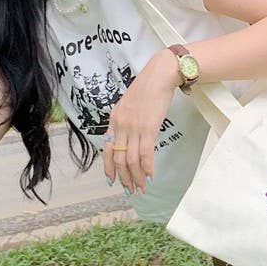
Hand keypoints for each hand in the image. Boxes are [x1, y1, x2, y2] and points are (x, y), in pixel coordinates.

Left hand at [103, 51, 181, 193]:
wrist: (159, 75)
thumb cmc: (148, 87)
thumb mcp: (130, 104)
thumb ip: (127, 120)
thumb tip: (131, 136)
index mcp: (114, 119)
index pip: (106, 148)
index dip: (108, 166)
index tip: (112, 180)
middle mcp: (121, 125)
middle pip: (118, 158)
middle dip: (124, 177)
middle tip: (130, 190)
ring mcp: (134, 127)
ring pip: (131, 160)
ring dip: (136, 177)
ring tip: (141, 188)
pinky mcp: (148, 128)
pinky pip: (145, 153)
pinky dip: (147, 167)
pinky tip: (151, 177)